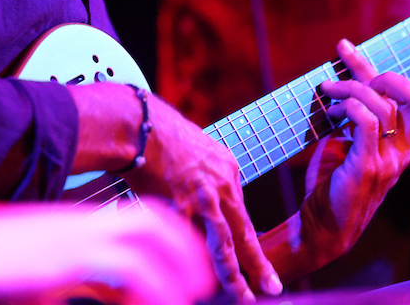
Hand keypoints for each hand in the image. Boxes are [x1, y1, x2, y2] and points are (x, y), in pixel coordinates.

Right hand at [0, 201, 214, 304]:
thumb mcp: (39, 278)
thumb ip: (76, 284)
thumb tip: (99, 293)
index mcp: (76, 225)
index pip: (137, 218)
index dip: (168, 239)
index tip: (187, 267)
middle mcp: (82, 224)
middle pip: (150, 218)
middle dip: (183, 246)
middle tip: (201, 280)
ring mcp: (75, 235)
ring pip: (146, 236)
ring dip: (174, 264)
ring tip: (189, 293)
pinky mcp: (67, 256)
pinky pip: (126, 269)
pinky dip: (150, 287)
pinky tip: (158, 304)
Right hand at [122, 96, 282, 299]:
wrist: (138, 123)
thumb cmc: (158, 135)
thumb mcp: (196, 152)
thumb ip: (204, 179)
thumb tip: (203, 203)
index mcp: (227, 169)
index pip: (241, 214)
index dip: (246, 241)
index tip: (255, 261)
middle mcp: (221, 183)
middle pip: (243, 231)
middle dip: (258, 264)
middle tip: (270, 287)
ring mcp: (202, 195)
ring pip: (223, 242)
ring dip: (232, 273)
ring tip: (241, 295)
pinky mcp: (179, 203)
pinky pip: (185, 236)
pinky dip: (187, 256)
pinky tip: (188, 273)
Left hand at [299, 38, 409, 262]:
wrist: (321, 227)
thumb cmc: (331, 183)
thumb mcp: (345, 142)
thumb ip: (352, 118)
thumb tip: (337, 82)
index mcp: (401, 145)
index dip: (380, 68)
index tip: (345, 50)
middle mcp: (401, 152)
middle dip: (377, 73)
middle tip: (342, 75)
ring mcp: (387, 161)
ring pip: (382, 106)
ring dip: (348, 91)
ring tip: (325, 96)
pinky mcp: (366, 168)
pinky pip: (367, 125)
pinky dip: (348, 109)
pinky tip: (330, 114)